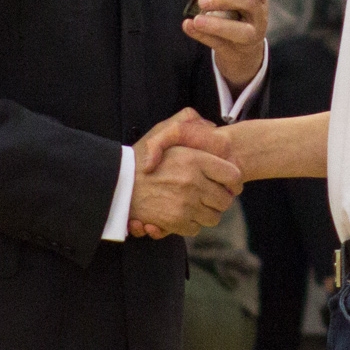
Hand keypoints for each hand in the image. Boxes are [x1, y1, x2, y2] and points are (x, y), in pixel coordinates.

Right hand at [129, 111, 242, 237]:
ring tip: (195, 204)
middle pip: (225, 200)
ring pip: (213, 217)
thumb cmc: (142, 156)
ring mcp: (185, 204)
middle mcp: (193, 182)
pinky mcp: (176, 221)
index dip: (232, 181)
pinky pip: (196, 228)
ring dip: (206, 213)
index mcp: (194, 159)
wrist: (118, 182)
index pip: (232, 175)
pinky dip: (190, 224)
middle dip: (220, 199)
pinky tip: (181, 213)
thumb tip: (212, 127)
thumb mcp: (165, 132)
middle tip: (209, 195)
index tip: (226, 183)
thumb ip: (189, 121)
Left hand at [181, 0, 268, 90]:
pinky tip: (188, 26)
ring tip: (197, 20)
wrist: (238, 50)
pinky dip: (202, 35)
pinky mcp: (236, 51)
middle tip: (203, 1)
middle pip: (249, 3)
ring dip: (217, 24)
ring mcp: (250, 34)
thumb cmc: (229, 13)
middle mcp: (257, 15)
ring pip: (239, 30)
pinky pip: (219, 43)